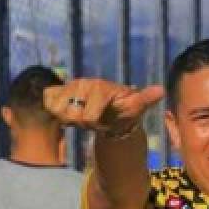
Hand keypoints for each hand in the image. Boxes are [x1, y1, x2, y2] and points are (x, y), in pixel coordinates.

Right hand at [42, 78, 164, 135]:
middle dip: (80, 122)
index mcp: (100, 88)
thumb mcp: (136, 106)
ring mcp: (69, 86)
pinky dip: (54, 109)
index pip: (87, 116)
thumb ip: (145, 99)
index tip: (102, 123)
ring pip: (55, 107)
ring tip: (81, 116)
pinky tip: (67, 112)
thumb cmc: (124, 110)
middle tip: (92, 120)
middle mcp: (83, 83)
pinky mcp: (58, 90)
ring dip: (67, 117)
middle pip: (68, 113)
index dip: (94, 125)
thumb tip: (161, 90)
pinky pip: (47, 100)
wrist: (111, 109)